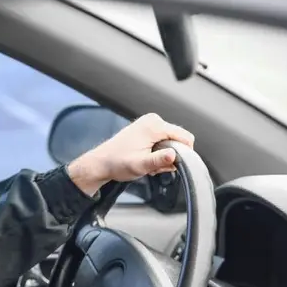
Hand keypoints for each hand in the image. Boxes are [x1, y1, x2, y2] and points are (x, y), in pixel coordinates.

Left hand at [67, 113, 195, 195]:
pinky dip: (158, 152)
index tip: (169, 165)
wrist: (101, 162)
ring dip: (164, 156)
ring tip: (148, 163)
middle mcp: (153, 120)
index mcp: (154, 125)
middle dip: (171, 155)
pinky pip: (163, 140)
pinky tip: (146, 158)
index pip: (185, 137)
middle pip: (179, 139)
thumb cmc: (117, 163)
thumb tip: (174, 155)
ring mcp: (150, 123)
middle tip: (155, 166)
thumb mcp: (140, 165)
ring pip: (171, 141)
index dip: (184, 153)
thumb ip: (159, 160)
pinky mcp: (147, 128)